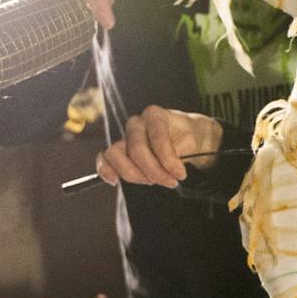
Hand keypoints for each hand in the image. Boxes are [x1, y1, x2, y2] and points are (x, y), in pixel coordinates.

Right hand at [94, 106, 223, 188]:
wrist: (183, 139)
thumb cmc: (187, 138)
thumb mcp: (192, 141)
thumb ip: (181, 150)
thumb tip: (172, 166)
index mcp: (155, 115)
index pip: (157, 138)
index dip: (168, 160)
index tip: (181, 175)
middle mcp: (137, 123)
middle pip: (137, 150)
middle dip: (154, 171)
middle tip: (170, 182)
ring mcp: (125, 137)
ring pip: (116, 154)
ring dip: (134, 174)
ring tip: (152, 181)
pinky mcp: (118, 151)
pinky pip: (104, 159)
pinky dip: (106, 170)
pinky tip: (115, 181)